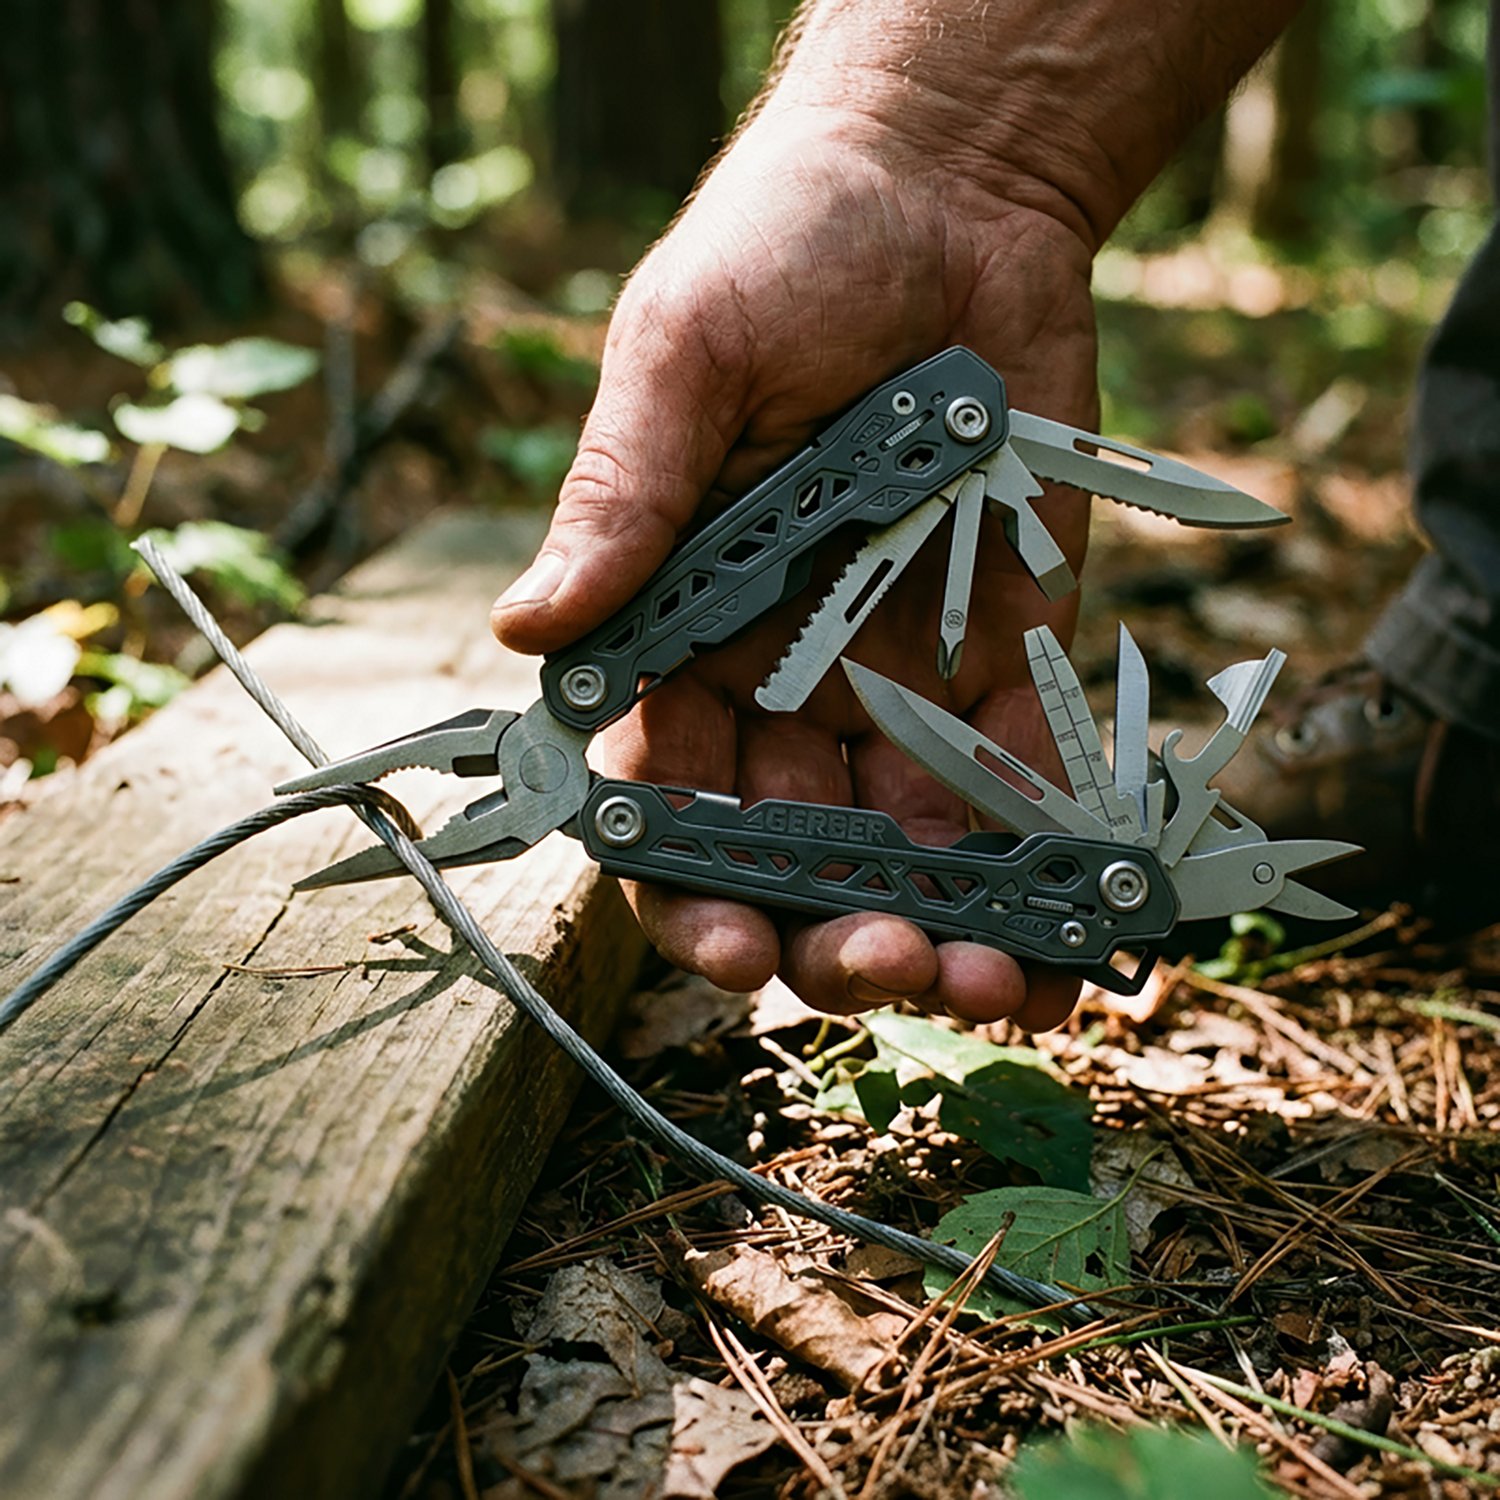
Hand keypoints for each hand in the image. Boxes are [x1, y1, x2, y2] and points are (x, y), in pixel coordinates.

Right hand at [494, 99, 1097, 1030]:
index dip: (684, 882)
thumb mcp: (687, 354)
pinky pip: (1026, 782)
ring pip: (911, 845)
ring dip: (949, 931)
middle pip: (793, 846)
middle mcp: (783, 677)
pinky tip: (1079, 941)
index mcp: (683, 627)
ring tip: (994, 987)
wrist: (953, 190)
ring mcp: (900, 676)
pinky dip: (1052, 865)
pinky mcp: (1012, 653)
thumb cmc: (786, 246)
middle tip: (882, 967)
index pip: (665, 791)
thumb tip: (527, 628)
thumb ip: (624, 495)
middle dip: (829, 928)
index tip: (726, 945)